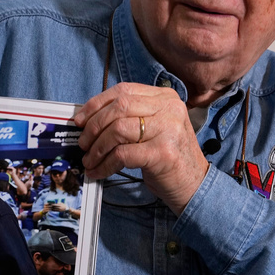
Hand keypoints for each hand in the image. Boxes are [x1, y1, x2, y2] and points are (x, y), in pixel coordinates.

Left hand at [74, 82, 208, 214]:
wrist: (194, 184)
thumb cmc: (167, 156)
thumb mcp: (154, 127)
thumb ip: (130, 116)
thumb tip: (89, 119)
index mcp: (165, 97)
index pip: (123, 91)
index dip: (96, 104)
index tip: (80, 119)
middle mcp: (169, 109)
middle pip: (118, 108)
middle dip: (93, 127)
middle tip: (83, 143)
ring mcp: (168, 130)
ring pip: (117, 130)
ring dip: (97, 148)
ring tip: (89, 160)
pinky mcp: (162, 153)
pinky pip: (122, 154)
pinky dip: (105, 164)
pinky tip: (99, 171)